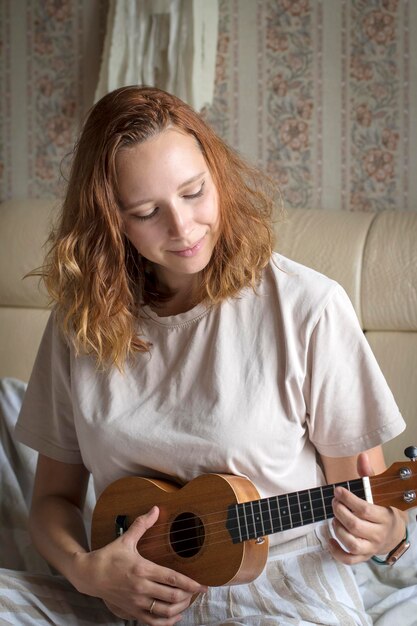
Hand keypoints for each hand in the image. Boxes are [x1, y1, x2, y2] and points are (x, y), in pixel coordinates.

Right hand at [72, 506, 206, 624]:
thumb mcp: (126, 539)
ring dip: (180, 609)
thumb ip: (142, 525)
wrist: (89, 575)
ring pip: (164, 612)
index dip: (190, 584)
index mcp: (142, 569)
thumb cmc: (109, 556)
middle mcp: (141, 588)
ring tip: (187, 602)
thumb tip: (155, 509)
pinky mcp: (132, 612)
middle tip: (196, 592)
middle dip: (188, 596)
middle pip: (172, 597)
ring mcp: (137, 602)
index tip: (203, 586)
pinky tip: (175, 617)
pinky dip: (166, 622)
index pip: (172, 579)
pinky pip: (153, 622)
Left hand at [328, 453, 406, 564]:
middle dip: (340, 511)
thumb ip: (368, 475)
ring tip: (334, 518)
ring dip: (338, 529)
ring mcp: (370, 548)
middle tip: (334, 502)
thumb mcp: (377, 492)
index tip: (337, 490)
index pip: (364, 510)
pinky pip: (349, 560)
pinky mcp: (363, 557)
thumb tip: (362, 456)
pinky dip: (336, 552)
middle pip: (355, 526)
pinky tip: (330, 539)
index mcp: (384, 517)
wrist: (393, 534)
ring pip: (351, 544)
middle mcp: (378, 535)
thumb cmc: (381, 510)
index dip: (348, 499)